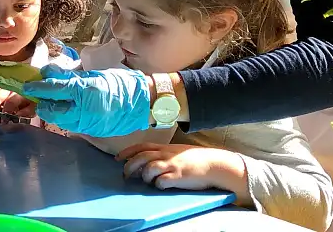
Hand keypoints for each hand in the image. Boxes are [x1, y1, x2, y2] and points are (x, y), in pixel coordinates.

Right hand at [0, 90, 36, 123]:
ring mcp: (1, 90)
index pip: (9, 102)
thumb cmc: (32, 102)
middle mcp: (8, 90)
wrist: (32, 93)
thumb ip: (26, 112)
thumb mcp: (33, 109)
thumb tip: (16, 115)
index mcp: (19, 94)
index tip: (4, 122)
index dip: (5, 113)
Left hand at [22, 66, 150, 136]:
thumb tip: (48, 73)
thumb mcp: (94, 75)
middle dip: (43, 105)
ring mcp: (89, 124)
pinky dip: (66, 118)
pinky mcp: (93, 132)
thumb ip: (70, 76)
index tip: (27, 86)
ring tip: (54, 102)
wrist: (144, 103)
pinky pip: (73, 126)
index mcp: (85, 91)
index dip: (38, 88)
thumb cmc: (121, 84)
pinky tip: (69, 110)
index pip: (54, 89)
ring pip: (61, 121)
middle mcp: (85, 110)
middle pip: (52, 112)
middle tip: (40, 96)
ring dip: (53, 112)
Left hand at [118, 143, 248, 199]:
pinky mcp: (178, 177)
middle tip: (125, 174)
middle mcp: (166, 155)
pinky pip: (162, 181)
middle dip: (129, 165)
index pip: (141, 146)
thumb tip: (147, 161)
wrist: (215, 164)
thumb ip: (162, 154)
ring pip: (149, 168)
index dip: (127, 151)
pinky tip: (161, 186)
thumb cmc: (196, 159)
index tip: (117, 157)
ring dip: (144, 175)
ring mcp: (172, 165)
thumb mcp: (177, 151)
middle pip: (141, 157)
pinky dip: (158, 184)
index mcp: (164, 148)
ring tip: (146, 180)